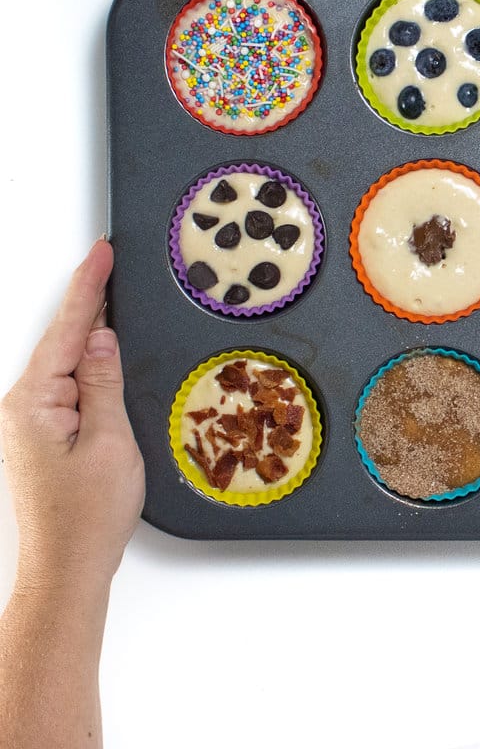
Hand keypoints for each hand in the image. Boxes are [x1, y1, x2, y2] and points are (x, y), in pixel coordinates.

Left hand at [0, 239, 143, 590]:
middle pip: (61, 340)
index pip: (67, 331)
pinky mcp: (41, 434)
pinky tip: (103, 354)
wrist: (64, 570)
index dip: (88, 287)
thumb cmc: (88, 516)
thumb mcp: (110, 442)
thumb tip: (102, 337)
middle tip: (110, 262)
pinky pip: (66, 385)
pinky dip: (87, 364)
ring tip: (114, 301)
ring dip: (89, 333)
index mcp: (34, 403)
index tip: (101, 252)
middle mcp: (22, 407)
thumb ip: (103, 383)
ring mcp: (29, 421)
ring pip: (64, 362)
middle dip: (88, 301)